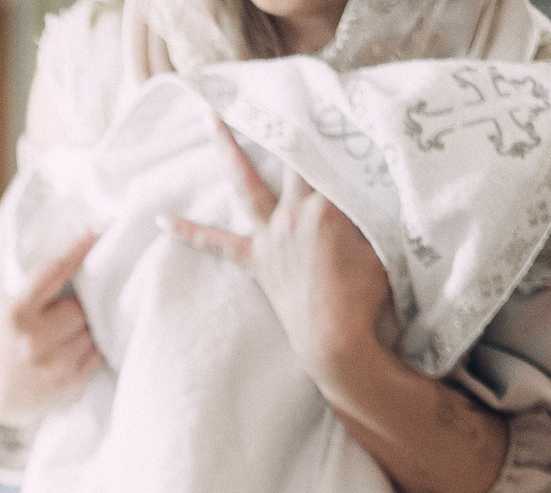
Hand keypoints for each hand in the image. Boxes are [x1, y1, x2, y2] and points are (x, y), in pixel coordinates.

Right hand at [0, 232, 102, 428]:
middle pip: (79, 308)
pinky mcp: (68, 384)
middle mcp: (33, 339)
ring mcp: (53, 364)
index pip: (53, 271)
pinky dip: (87, 351)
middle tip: (56, 319)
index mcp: (14, 312)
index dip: (76, 251)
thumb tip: (67, 251)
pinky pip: (97, 354)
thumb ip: (26, 282)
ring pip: (91, 332)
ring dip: (82, 332)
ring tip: (59, 340)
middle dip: (72, 310)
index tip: (95, 234)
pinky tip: (67, 355)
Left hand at [167, 119, 393, 399]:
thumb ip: (376, 213)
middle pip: (290, 158)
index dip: (330, 128)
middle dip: (282, 122)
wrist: (338, 344)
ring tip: (212, 120)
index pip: (329, 157)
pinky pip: (219, 245)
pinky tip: (163, 221)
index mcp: (328, 208)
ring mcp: (272, 238)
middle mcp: (294, 215)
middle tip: (272, 91)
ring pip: (247, 185)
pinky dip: (190, 233)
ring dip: (229, 151)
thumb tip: (376, 187)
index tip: (329, 100)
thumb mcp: (387, 246)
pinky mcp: (259, 264)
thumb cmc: (371, 298)